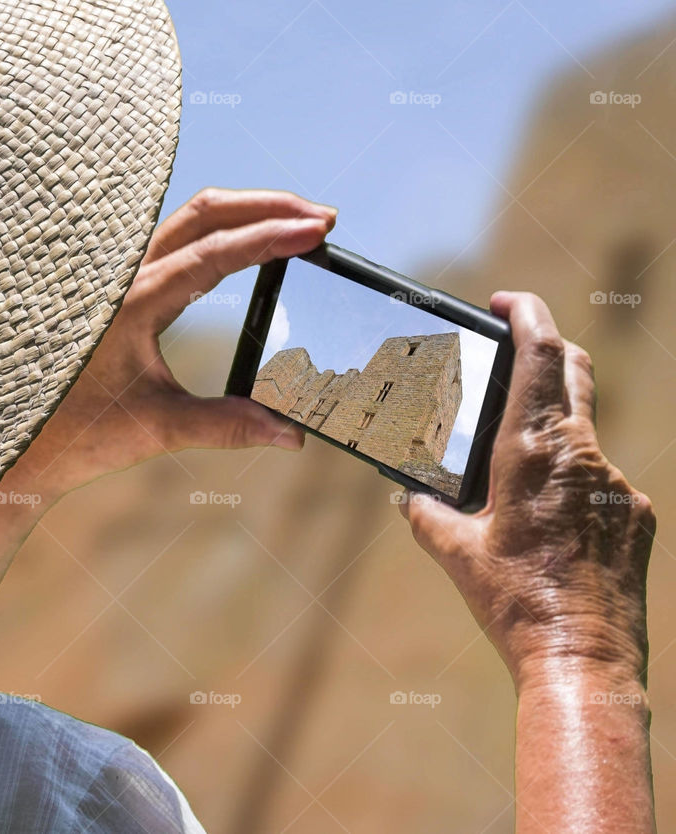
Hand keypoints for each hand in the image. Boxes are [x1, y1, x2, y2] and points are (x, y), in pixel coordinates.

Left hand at [11, 188, 336, 495]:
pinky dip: (222, 231)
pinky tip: (246, 246)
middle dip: (267, 205)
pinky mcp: (126, 292)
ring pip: (190, 220)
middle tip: (319, 217)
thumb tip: (289, 434)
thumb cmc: (79, 433)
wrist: (27, 444)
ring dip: (245, 212)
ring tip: (293, 222)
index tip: (315, 230)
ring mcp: (125, 281)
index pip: (214, 252)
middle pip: (205, 212)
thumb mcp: (158, 429)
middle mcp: (127, 280)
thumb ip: (226, 426)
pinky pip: (179, 241)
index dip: (270, 236)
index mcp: (134, 304)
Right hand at [400, 292, 655, 690]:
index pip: (542, 357)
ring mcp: (617, 485)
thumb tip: (410, 497)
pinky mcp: (636, 515)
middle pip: (575, 374)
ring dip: (551, 433)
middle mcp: (583, 456)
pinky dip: (572, 483)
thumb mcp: (455, 553)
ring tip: (515, 479)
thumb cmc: (513, 602)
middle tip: (515, 352)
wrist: (583, 661)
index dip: (528, 314)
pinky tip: (549, 526)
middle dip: (547, 350)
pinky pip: (600, 480)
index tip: (507, 301)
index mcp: (534, 452)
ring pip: (585, 432)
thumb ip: (427, 513)